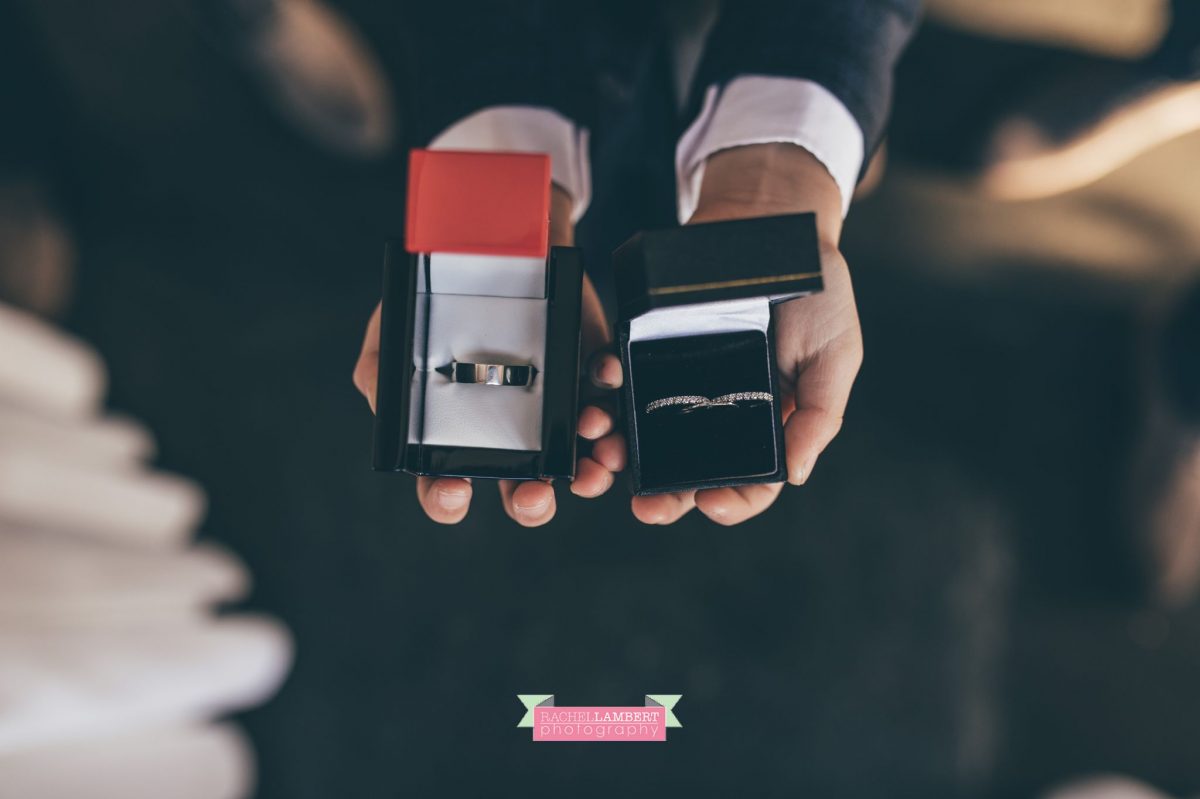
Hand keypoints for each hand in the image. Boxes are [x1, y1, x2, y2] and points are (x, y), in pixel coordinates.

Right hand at [353, 186, 624, 525]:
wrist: (495, 240)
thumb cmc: (440, 299)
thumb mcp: (396, 331)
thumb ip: (380, 375)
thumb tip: (385, 411)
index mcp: (458, 436)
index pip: (447, 485)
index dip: (447, 498)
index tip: (452, 492)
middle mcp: (511, 434)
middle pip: (522, 490)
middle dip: (531, 504)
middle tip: (533, 495)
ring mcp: (556, 411)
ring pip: (579, 463)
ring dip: (588, 471)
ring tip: (588, 452)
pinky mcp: (591, 379)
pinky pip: (610, 403)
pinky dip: (611, 404)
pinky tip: (601, 394)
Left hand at [625, 143, 862, 524]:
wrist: (771, 225)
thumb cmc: (815, 294)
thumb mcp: (835, 355)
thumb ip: (818, 415)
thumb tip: (795, 474)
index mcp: (769, 424)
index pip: (750, 481)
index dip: (733, 502)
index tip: (713, 504)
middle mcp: (722, 414)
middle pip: (692, 472)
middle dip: (669, 498)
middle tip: (650, 508)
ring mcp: (683, 385)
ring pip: (651, 439)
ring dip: (629, 459)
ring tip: (614, 465)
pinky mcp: (650, 353)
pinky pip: (624, 387)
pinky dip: (610, 403)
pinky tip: (602, 413)